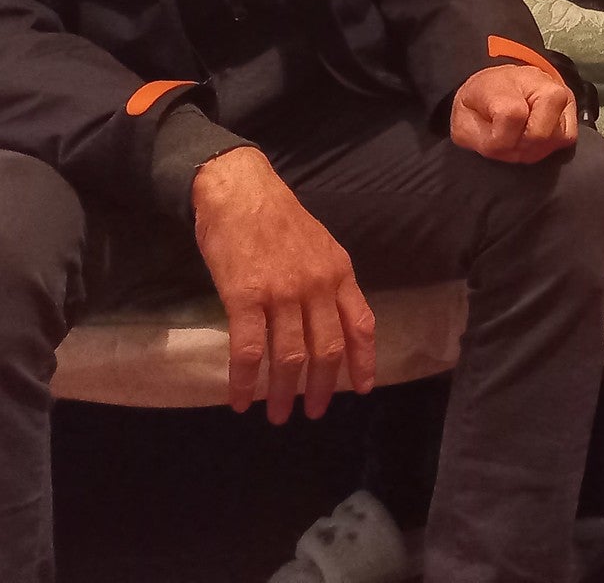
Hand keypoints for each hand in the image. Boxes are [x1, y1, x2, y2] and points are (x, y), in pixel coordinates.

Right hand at [192, 147, 376, 422]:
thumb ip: (329, 280)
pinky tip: (239, 399)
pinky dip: (244, 381)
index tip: (361, 389)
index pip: (362, 324)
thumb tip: (333, 318)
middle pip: (328, 349)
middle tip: (313, 412)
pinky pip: (248, 350)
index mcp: (339, 272)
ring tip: (278, 414)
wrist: (240, 190)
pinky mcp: (245, 297)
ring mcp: (282, 292)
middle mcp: (317, 285)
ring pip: (290, 356)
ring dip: (284, 392)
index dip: (364, 361)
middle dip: (322, 387)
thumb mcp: (320, 244)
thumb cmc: (278, 216)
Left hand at [450, 62, 580, 161]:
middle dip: (517, 149)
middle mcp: (543, 84)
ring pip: (555, 138)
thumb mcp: (463, 122)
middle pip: (539, 134)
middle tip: (504, 143)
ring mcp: (563, 96)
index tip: (487, 139)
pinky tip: (533, 139)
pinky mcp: (573, 109)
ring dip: (533, 150)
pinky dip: (550, 145)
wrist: (498, 87)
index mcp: (508, 81)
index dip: (498, 139)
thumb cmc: (480, 105)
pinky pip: (567, 138)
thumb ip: (478, 138)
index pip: (512, 116)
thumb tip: (502, 147)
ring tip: (518, 140)